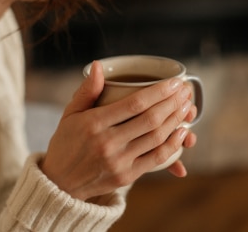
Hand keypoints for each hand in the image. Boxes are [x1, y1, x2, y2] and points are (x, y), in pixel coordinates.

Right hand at [40, 61, 196, 200]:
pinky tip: (182, 131)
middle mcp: (107, 143)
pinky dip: (172, 144)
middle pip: (150, 119)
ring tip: (188, 106)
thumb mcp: (70, 113)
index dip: (159, 91)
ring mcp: (118, 162)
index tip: (175, 82)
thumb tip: (99, 65)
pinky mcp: (127, 176)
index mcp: (94, 124)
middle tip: (186, 90)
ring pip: (156, 138)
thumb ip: (87, 90)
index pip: (135, 104)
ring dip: (176, 120)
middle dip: (173, 102)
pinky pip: (156, 159)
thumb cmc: (66, 142)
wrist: (59, 182)